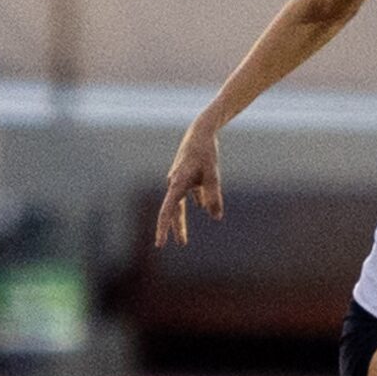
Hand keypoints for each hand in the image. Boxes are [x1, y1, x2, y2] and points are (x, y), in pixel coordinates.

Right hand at [155, 124, 223, 246]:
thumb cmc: (206, 152)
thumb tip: (216, 217)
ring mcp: (179, 179)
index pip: (168, 212)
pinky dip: (194, 200)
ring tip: (183, 238)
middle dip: (176, 229)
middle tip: (180, 245)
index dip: (163, 229)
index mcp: (177, 184)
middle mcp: (174, 183)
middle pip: (173, 211)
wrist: (201, 131)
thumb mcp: (212, 175)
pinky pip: (188, 192)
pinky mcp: (187, 174)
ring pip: (179, 205)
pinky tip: (200, 206)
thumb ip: (214, 196)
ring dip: (181, 221)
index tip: (160, 245)